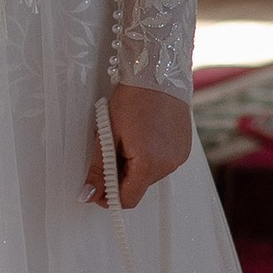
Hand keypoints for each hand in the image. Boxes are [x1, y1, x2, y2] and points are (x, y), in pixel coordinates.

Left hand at [84, 83, 193, 209]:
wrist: (159, 73)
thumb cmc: (132, 99)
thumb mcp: (108, 134)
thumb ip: (99, 169)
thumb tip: (88, 195)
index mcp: (149, 164)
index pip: (128, 199)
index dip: (109, 196)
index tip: (98, 184)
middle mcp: (169, 166)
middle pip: (138, 187)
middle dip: (121, 175)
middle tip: (111, 147)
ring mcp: (179, 157)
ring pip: (149, 175)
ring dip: (135, 165)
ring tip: (128, 136)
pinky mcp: (184, 148)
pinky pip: (162, 163)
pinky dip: (149, 156)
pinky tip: (143, 134)